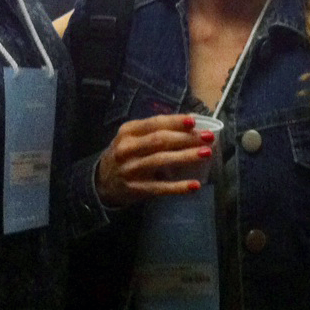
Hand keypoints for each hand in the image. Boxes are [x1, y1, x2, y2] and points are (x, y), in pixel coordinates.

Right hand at [94, 114, 214, 206]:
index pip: (155, 123)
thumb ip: (155, 130)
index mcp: (128, 131)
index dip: (175, 122)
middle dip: (186, 138)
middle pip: (160, 140)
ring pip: (161, 161)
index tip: (194, 121)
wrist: (101, 182)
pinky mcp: (135, 189)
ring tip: (206, 153)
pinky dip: (178, 187)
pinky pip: (160, 188)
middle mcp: (127, 148)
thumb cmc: (126, 154)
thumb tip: (191, 124)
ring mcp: (130, 169)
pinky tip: (195, 185)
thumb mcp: (133, 137)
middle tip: (208, 137)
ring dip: (186, 156)